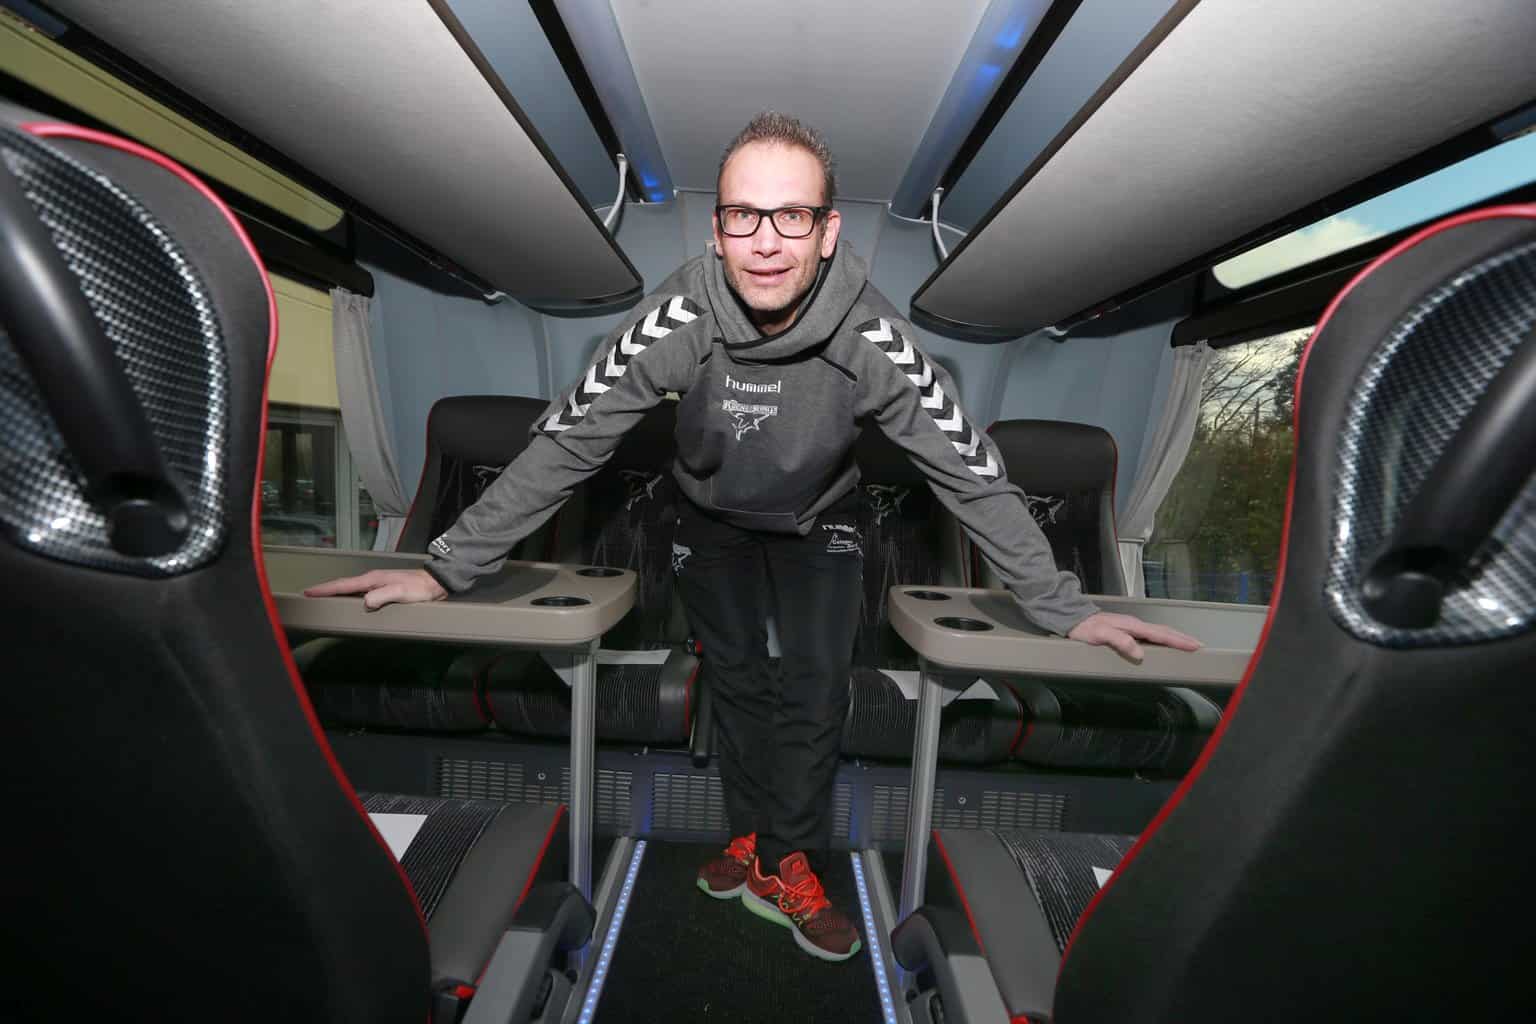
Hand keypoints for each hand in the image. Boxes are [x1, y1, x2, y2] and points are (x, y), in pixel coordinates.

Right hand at [303, 568, 447, 610]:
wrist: (435, 583)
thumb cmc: (420, 588)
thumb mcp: (401, 592)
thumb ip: (382, 596)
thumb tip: (365, 602)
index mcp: (372, 579)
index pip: (343, 585)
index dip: (325, 589)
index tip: (309, 592)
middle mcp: (372, 579)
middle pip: (343, 585)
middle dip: (325, 590)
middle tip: (309, 595)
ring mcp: (377, 583)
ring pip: (351, 588)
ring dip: (337, 592)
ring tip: (323, 598)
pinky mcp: (383, 588)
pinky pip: (360, 592)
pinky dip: (350, 595)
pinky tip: (349, 601)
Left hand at [1067, 611, 1201, 662]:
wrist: (1073, 618)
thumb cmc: (1085, 628)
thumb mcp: (1100, 635)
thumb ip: (1120, 642)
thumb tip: (1139, 652)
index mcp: (1132, 626)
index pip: (1160, 635)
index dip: (1178, 641)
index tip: (1194, 645)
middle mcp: (1134, 624)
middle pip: (1164, 631)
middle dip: (1182, 638)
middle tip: (1198, 645)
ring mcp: (1131, 626)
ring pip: (1158, 631)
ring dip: (1174, 637)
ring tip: (1187, 643)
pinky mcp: (1127, 629)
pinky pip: (1150, 633)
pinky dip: (1163, 637)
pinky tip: (1164, 642)